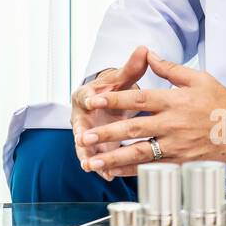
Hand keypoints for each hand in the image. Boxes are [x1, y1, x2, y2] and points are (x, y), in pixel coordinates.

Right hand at [71, 46, 150, 177]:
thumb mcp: (121, 79)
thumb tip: (144, 49)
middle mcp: (82, 116)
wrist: (106, 105)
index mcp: (86, 95)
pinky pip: (98, 158)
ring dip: (89, 156)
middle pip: (81, 125)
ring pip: (86, 147)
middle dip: (83, 134)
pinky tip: (108, 176)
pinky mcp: (95, 148)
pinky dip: (102, 167)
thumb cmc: (113, 91)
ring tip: (90, 166)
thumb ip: (132, 68)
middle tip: (83, 140)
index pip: (86, 95)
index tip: (92, 101)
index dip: (89, 98)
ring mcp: (87, 134)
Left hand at [78, 50, 225, 176]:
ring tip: (92, 162)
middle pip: (134, 128)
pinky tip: (114, 173)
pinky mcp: (181, 163)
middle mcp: (173, 124)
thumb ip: (169, 68)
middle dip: (107, 133)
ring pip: (140, 153)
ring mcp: (177, 146)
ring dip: (114, 158)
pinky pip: (153, 168)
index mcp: (174, 101)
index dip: (115, 99)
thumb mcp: (198, 78)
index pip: (138, 98)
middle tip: (85, 136)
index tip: (93, 100)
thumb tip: (148, 53)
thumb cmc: (221, 102)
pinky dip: (132, 172)